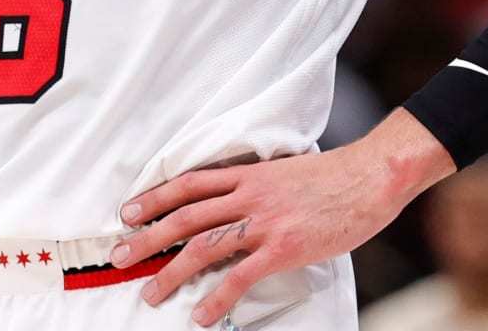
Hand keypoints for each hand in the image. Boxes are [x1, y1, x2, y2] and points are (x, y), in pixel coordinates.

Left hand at [109, 112, 453, 326]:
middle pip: (184, 216)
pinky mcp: (283, 248)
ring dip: (172, 272)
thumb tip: (231, 202)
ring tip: (150, 293)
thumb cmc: (328, 178)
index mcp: (243, 173)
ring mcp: (262, 221)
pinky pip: (240, 276)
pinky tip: (200, 315)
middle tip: (120, 256)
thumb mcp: (280, 172)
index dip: (154, 198)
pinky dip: (216, 297)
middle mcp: (245, 194)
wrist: (366, 177)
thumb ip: (251, 185)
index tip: (128, 213)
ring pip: (204, 246)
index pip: (186, 184)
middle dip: (148, 237)